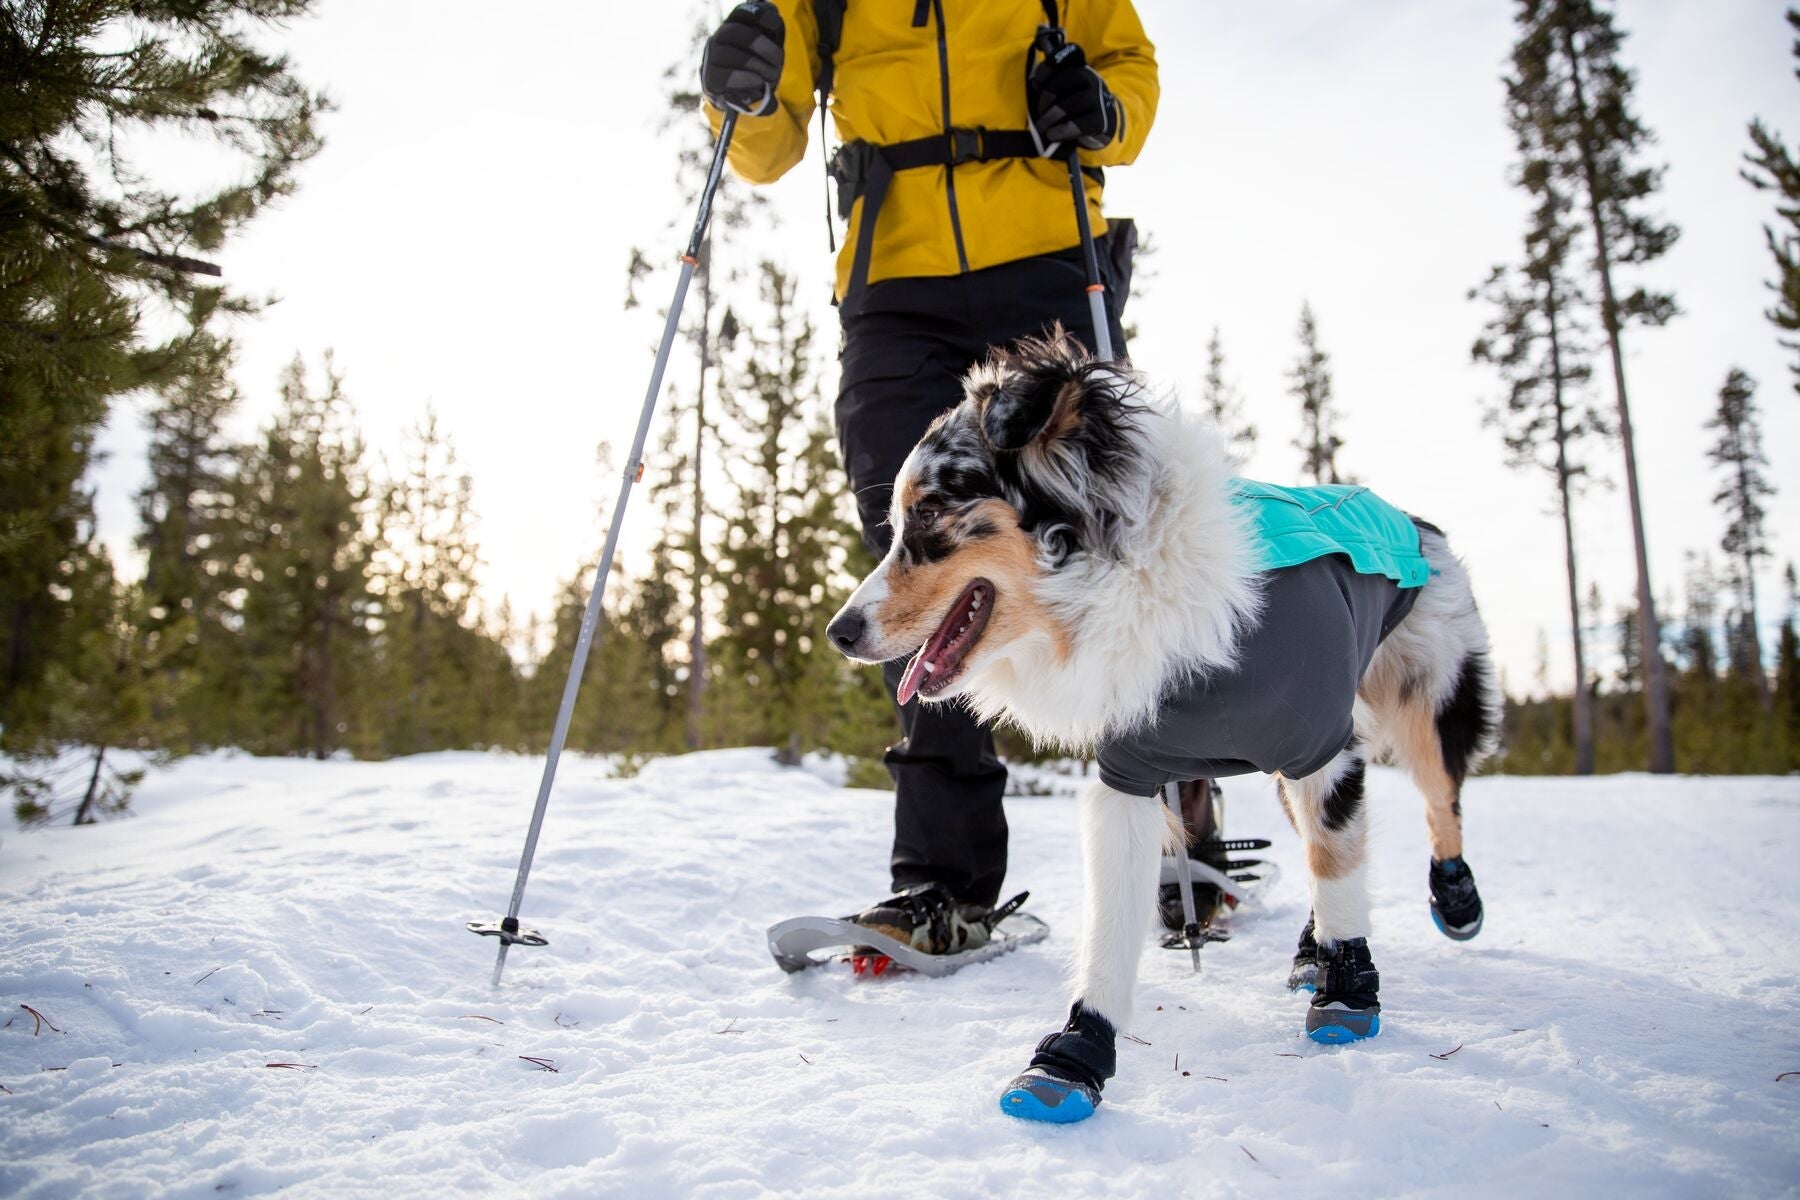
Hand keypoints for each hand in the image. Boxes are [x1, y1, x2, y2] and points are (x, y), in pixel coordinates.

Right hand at [700, 1, 784, 116]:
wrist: (738, 97)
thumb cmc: (755, 68)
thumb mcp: (765, 48)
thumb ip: (769, 30)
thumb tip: (772, 13)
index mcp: (731, 27)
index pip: (740, 13)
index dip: (758, 15)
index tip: (775, 24)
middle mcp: (717, 39)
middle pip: (735, 32)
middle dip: (760, 44)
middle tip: (777, 59)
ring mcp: (711, 60)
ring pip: (732, 55)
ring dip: (758, 65)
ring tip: (772, 75)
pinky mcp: (711, 80)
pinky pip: (727, 77)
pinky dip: (747, 79)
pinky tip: (759, 81)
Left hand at [1028, 40, 1119, 151]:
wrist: (1099, 125)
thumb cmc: (1072, 106)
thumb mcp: (1060, 91)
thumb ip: (1047, 84)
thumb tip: (1035, 83)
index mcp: (1078, 68)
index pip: (1069, 55)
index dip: (1050, 65)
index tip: (1037, 81)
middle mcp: (1091, 79)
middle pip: (1071, 76)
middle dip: (1049, 93)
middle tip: (1039, 111)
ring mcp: (1098, 99)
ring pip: (1076, 101)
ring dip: (1053, 114)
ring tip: (1042, 127)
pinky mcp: (1100, 120)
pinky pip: (1082, 124)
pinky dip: (1064, 129)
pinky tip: (1052, 135)